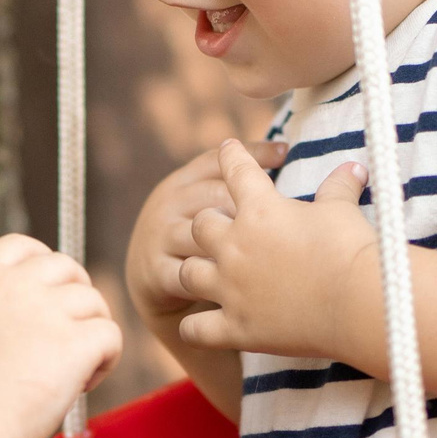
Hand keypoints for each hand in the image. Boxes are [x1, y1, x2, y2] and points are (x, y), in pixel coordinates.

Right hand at [0, 235, 121, 437]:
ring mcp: (48, 310)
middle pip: (67, 267)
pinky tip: (84, 383)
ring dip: (91, 332)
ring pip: (94, 301)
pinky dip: (106, 359)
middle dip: (75, 297)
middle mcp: (17, 285)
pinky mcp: (75, 342)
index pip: (24, 246)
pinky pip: (111, 334)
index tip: (48, 294)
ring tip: (75, 368)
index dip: (43, 265)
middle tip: (69, 334)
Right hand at [125, 141, 287, 326]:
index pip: (215, 159)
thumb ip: (234, 185)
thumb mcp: (206, 204)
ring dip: (237, 246)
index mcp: (183, 182)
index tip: (286, 153)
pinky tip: (246, 287)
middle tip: (286, 221)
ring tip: (273, 256)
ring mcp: (159, 236)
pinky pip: (190, 273)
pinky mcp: (155, 271)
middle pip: (213, 195)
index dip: (250, 153)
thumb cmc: (196, 236)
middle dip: (251, 207)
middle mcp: (168, 203)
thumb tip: (286, 151)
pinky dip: (218, 281)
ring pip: (202, 235)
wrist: (149, 278)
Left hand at [175, 140, 376, 361]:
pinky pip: (194, 329)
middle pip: (200, 224)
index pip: (236, 170)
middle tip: (220, 228)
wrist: (359, 303)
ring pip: (188, 273)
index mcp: (260, 209)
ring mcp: (231, 288)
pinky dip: (194, 328)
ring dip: (196, 271)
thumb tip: (355, 167)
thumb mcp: (343, 210)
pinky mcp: (236, 327)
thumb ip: (340, 187)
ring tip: (205, 274)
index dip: (231, 156)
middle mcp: (235, 245)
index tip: (227, 148)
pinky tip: (199, 326)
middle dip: (209, 224)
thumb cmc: (352, 250)